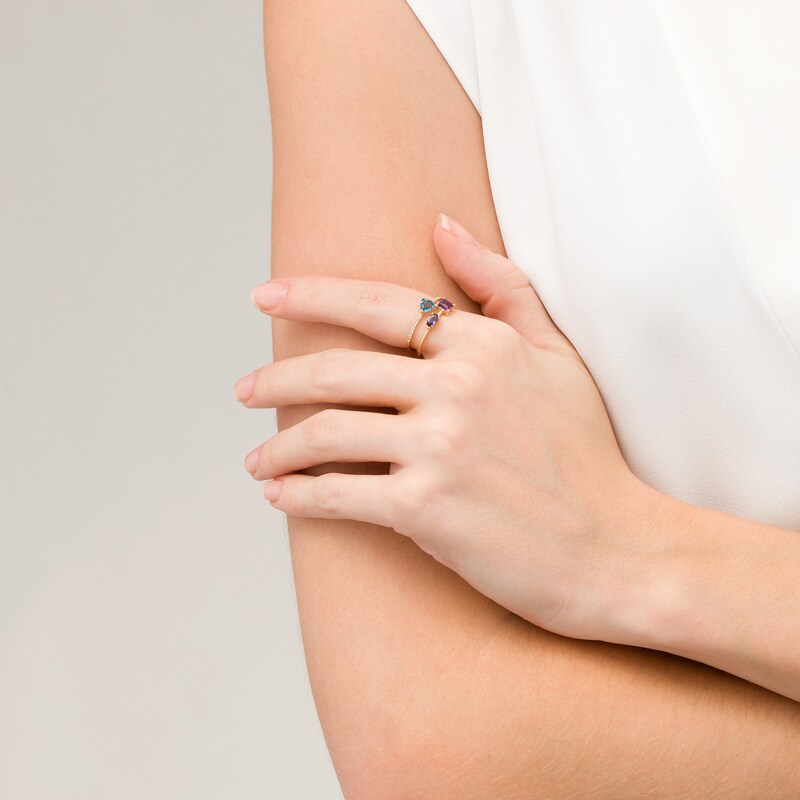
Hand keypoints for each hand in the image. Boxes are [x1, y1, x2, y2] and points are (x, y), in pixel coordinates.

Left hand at [235, 214, 666, 642]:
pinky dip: (298, 496)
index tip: (264, 296)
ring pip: (326, 433)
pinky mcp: (426, 509)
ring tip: (256, 459)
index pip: (376, 305)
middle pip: (336, 370)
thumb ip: (499, 286)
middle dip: (275, 380)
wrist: (615, 548)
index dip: (311, 295)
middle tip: (243, 390)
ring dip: (278, 447)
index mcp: (482, 344)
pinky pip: (337, 495)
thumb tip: (441, 224)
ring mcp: (439, 447)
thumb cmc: (585, 453)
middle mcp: (456, 387)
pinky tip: (279, 498)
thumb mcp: (556, 355)